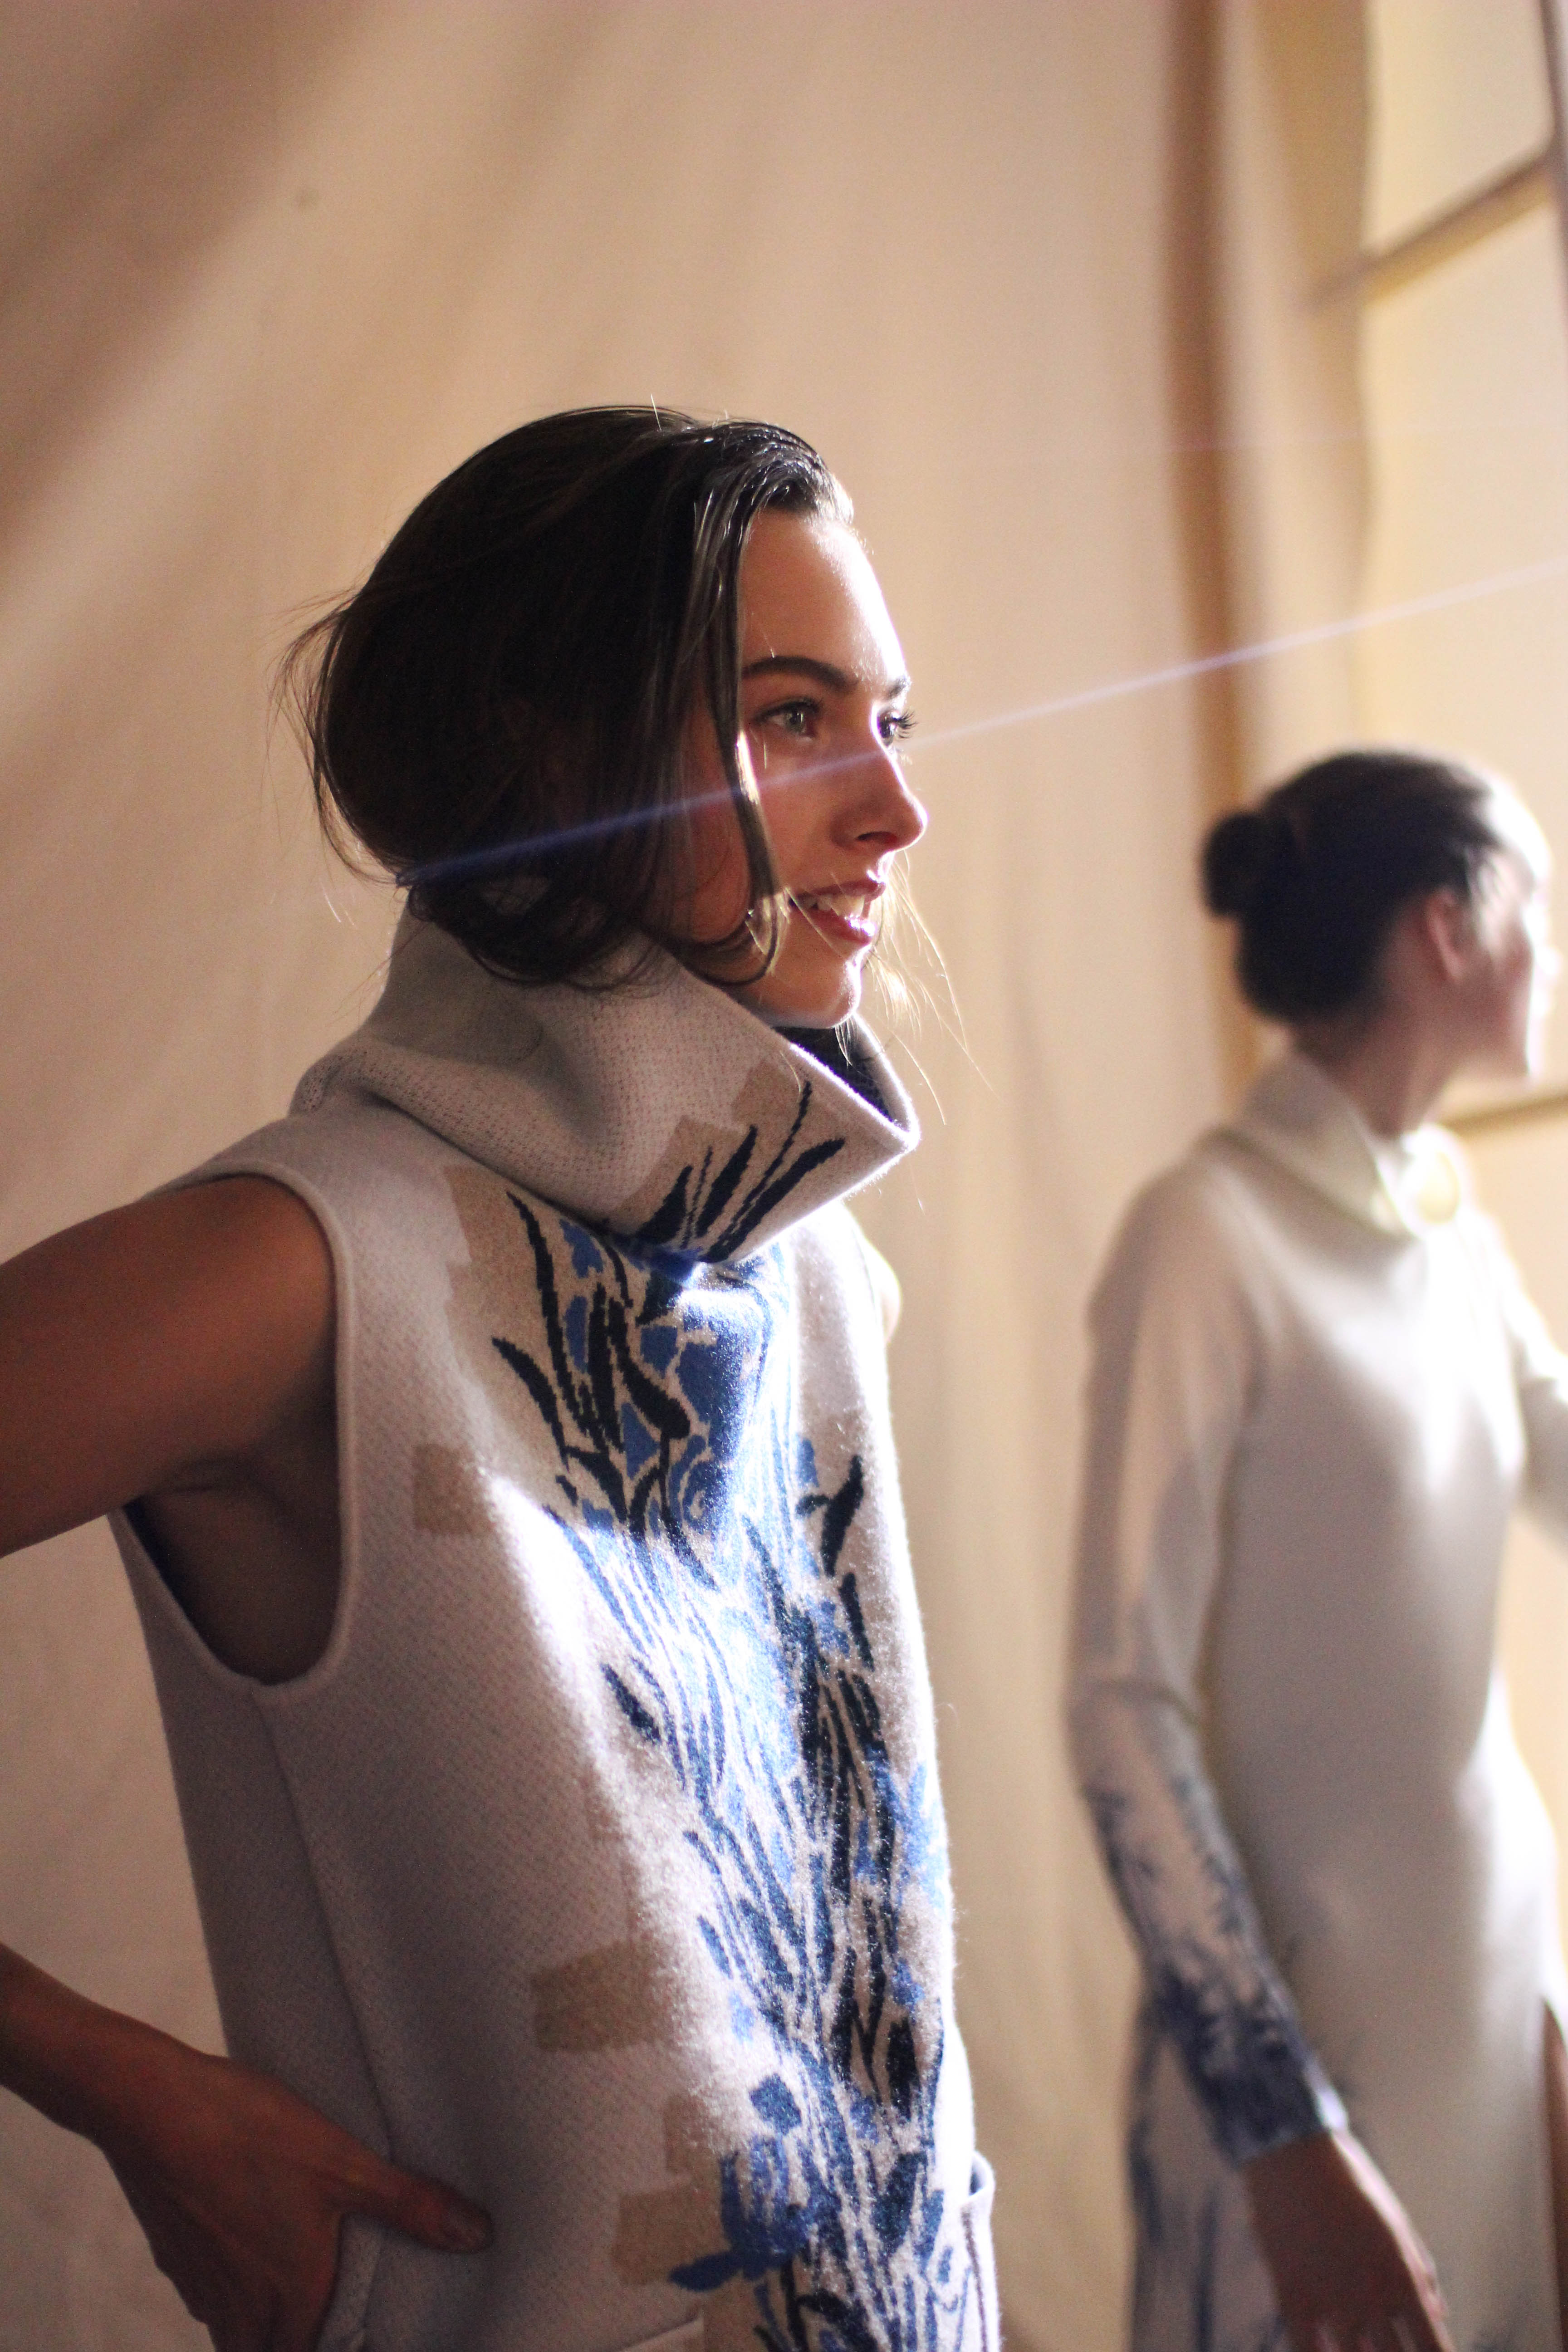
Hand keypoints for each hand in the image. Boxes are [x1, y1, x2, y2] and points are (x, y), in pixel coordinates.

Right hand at [0, 1954, 489, 2351]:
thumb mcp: (344, 2163)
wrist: (151, 2105)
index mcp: (286, 2298)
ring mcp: (199, 2283)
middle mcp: (238, 2305)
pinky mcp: (175, 2252)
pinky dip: (236, 2278)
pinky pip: (212, 2289)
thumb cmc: (249, 2133)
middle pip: (271, 2347)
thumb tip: (478, 2235)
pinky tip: (254, 2233)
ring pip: (237, 2324)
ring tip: (302, 2272)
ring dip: (267, 2311)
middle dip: (300, 2335)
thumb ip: (410, 2204)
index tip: (359, 2332)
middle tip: (335, 2306)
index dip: (338, 2347)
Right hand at [1245, 2128, 1452, 2351]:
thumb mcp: (1396, 2220)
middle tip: (1392, 2349)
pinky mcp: (1292, 2296)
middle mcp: (1371, 2296)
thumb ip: (1420, 2269)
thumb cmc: (1351, 2179)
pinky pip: (1307, 2350)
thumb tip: (1438, 2315)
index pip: (1433, 2346)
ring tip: (1365, 2349)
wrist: (1292, 2149)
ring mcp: (1330, 2300)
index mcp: (1403, 2277)